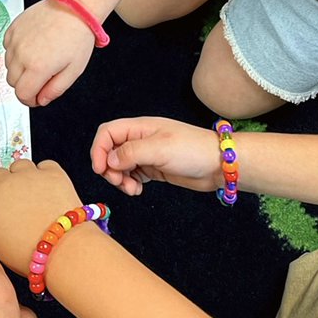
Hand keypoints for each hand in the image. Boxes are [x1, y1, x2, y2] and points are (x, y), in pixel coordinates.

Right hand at [0, 160, 80, 275]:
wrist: (63, 250)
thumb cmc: (31, 254)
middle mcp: (5, 185)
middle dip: (2, 186)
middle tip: (14, 202)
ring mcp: (28, 176)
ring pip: (19, 165)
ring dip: (22, 176)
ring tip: (32, 194)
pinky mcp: (51, 174)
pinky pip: (45, 165)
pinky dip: (45, 173)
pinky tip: (47, 187)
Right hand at [3, 0, 94, 106]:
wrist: (74, 7)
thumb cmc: (77, 36)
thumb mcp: (74, 70)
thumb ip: (55, 89)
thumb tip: (42, 100)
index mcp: (37, 67)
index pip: (22, 95)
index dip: (30, 100)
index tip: (36, 97)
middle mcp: (21, 54)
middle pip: (12, 82)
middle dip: (25, 85)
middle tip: (40, 78)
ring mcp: (14, 40)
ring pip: (8, 65)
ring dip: (19, 68)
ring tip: (39, 58)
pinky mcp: (12, 28)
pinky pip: (7, 48)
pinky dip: (16, 52)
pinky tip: (32, 46)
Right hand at [91, 117, 221, 195]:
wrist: (219, 165)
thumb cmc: (192, 150)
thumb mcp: (160, 148)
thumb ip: (131, 152)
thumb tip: (109, 161)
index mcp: (139, 127)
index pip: (107, 133)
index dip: (98, 150)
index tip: (100, 169)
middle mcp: (140, 139)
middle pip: (110, 151)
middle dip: (109, 168)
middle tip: (119, 182)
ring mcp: (147, 154)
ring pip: (119, 166)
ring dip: (119, 179)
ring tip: (131, 190)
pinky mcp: (153, 168)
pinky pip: (132, 176)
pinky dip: (129, 184)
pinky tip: (138, 190)